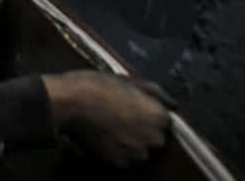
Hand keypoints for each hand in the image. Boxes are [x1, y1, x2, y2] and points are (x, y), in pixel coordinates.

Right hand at [43, 70, 171, 166]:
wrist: (71, 103)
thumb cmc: (100, 87)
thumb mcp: (130, 81)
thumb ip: (156, 93)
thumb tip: (173, 103)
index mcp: (160, 117)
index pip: (163, 118)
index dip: (147, 111)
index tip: (132, 106)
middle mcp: (154, 139)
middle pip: (153, 136)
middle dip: (141, 128)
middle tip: (120, 115)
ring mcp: (136, 153)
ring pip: (139, 148)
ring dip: (130, 140)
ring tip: (110, 125)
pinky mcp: (119, 162)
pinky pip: (123, 156)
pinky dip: (117, 149)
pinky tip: (104, 135)